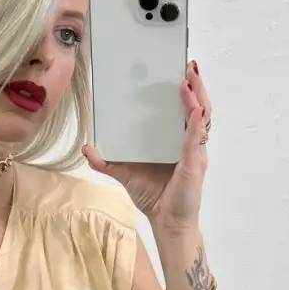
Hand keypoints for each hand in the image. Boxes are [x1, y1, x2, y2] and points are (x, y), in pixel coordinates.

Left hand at [83, 60, 211, 231]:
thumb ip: (105, 162)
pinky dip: (196, 122)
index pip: (183, 110)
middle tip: (188, 66)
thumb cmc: (154, 197)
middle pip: (198, 108)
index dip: (185, 91)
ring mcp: (194, 152)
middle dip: (196, 86)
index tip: (179, 71)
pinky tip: (194, 109)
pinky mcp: (194, 163)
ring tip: (189, 79)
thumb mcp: (124, 174)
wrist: (167, 223)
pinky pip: (197, 138)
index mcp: (177, 141)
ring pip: (202, 118)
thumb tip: (86, 147)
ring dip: (197, 97)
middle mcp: (189, 143)